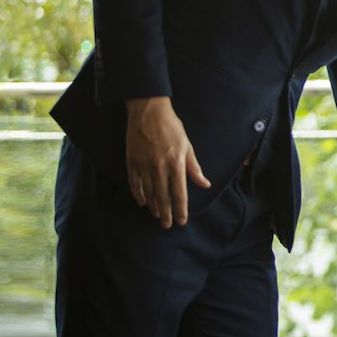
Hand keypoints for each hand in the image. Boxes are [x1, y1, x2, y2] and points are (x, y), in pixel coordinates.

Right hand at [124, 96, 210, 228]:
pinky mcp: (132, 162)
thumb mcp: (188, 146)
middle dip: (166, 214)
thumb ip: (194, 168)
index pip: (179, 193)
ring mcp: (144, 165)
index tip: (182, 221)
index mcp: (176, 163)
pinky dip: (138, 195)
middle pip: (163, 197)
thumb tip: (204, 184)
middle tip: (167, 225)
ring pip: (148, 193)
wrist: (148, 111)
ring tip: (157, 216)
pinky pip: (134, 183)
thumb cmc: (171, 127)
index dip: (181, 209)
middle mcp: (159, 167)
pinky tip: (142, 202)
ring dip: (153, 206)